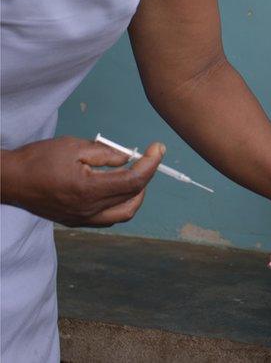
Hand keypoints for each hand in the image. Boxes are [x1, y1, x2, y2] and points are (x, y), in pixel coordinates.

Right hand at [1, 136, 163, 226]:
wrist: (10, 180)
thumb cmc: (39, 159)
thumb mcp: (74, 147)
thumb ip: (106, 153)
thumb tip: (129, 159)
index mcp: (89, 190)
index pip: (134, 180)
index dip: (151, 163)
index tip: (158, 148)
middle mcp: (89, 210)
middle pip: (133, 197)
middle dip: (146, 177)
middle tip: (147, 159)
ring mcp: (83, 219)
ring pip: (124, 213)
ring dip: (137, 194)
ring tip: (135, 174)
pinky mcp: (77, 221)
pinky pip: (109, 218)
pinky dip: (122, 204)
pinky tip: (119, 187)